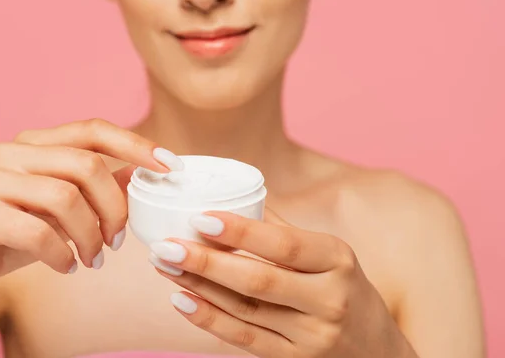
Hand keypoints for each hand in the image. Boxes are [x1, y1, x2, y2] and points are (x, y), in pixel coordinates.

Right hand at [0, 118, 181, 319]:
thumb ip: (92, 189)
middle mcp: (11, 151)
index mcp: (34, 143)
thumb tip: (138, 174)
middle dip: (114, 208)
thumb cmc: (11, 236)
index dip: (136, 144)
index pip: (93, 130)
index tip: (171, 166)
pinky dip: (61, 254)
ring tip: (93, 259)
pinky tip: (66, 267)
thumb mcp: (58, 211)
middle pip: (87, 165)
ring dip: (91, 236)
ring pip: (65, 197)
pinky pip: (37, 232)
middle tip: (118, 242)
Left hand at [149, 209, 417, 357]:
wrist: (379, 352)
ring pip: (244, 309)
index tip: (200, 217)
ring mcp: (313, 336)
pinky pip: (244, 340)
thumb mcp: (331, 257)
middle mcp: (329, 299)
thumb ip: (286, 232)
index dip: (241, 230)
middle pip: (258, 280)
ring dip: (198, 287)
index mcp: (337, 260)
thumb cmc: (346, 291)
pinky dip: (209, 320)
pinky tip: (182, 299)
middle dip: (206, 262)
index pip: (285, 244)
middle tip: (165, 246)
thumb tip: (239, 200)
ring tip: (164, 265)